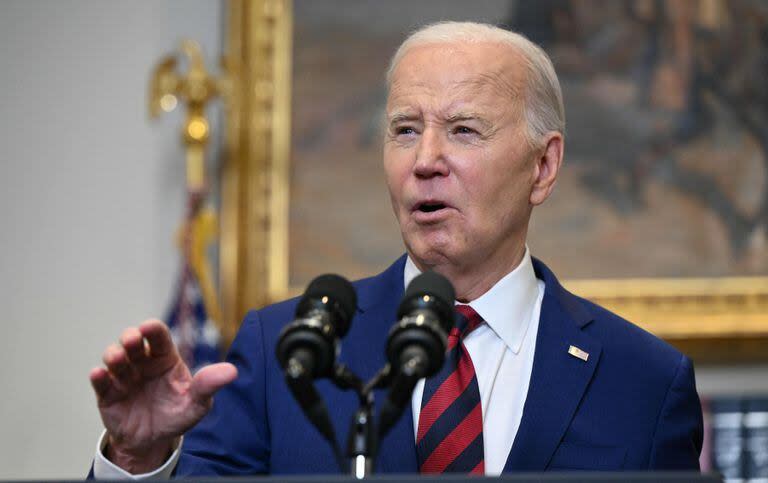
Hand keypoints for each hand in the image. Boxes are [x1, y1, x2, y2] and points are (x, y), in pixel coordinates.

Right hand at [89, 319, 236, 472]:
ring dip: (113, 355)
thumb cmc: (177, 414)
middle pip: (133, 342)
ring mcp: (124, 377)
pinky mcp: (108, 394)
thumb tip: (232, 371)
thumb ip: (209, 385)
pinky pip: (101, 382)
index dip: (152, 329)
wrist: (154, 441)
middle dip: (131, 337)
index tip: (148, 327)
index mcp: (165, 359)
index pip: (158, 337)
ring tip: (117, 359)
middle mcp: (142, 363)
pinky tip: (99, 374)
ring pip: (114, 358)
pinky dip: (98, 377)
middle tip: (133, 340)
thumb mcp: (197, 403)